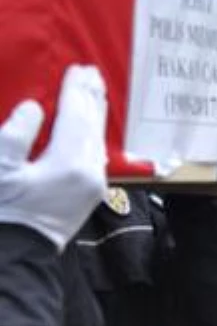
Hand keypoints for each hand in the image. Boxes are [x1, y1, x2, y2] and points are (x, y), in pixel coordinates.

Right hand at [0, 65, 107, 249]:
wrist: (15, 256)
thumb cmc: (2, 210)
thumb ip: (15, 134)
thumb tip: (33, 109)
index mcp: (68, 163)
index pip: (75, 116)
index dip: (75, 91)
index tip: (78, 69)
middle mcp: (89, 172)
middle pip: (92, 125)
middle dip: (91, 98)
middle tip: (92, 72)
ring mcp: (93, 185)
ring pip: (97, 139)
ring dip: (95, 114)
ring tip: (96, 91)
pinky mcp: (89, 195)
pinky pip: (96, 154)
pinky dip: (94, 134)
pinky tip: (93, 128)